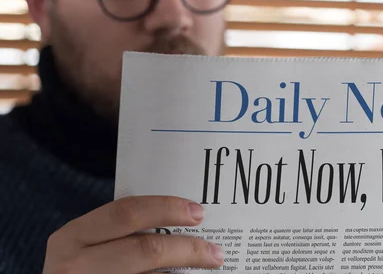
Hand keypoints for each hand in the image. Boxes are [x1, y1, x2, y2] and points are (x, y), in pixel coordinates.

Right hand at [43, 196, 223, 273]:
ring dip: (185, 271)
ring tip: (209, 265)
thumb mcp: (87, 245)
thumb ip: (120, 232)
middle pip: (145, 250)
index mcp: (72, 237)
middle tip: (216, 251)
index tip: (198, 212)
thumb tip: (181, 219)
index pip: (127, 212)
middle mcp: (73, 265)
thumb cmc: (82, 268)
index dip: (167, 209)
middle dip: (188, 248)